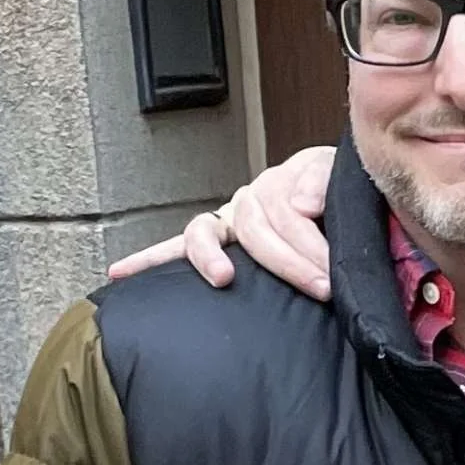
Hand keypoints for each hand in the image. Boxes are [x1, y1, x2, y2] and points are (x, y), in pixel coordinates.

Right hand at [106, 145, 336, 301]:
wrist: (344, 202)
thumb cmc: (340, 196)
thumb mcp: (340, 177)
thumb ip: (324, 181)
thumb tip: (301, 204)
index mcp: (280, 182)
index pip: (286, 212)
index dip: (307, 246)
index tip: (327, 275)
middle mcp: (249, 198)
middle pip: (256, 228)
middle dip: (289, 262)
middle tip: (317, 287)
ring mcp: (229, 218)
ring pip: (205, 232)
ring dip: (211, 257)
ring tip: (223, 277)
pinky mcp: (215, 238)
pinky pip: (176, 246)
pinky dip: (148, 259)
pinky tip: (120, 273)